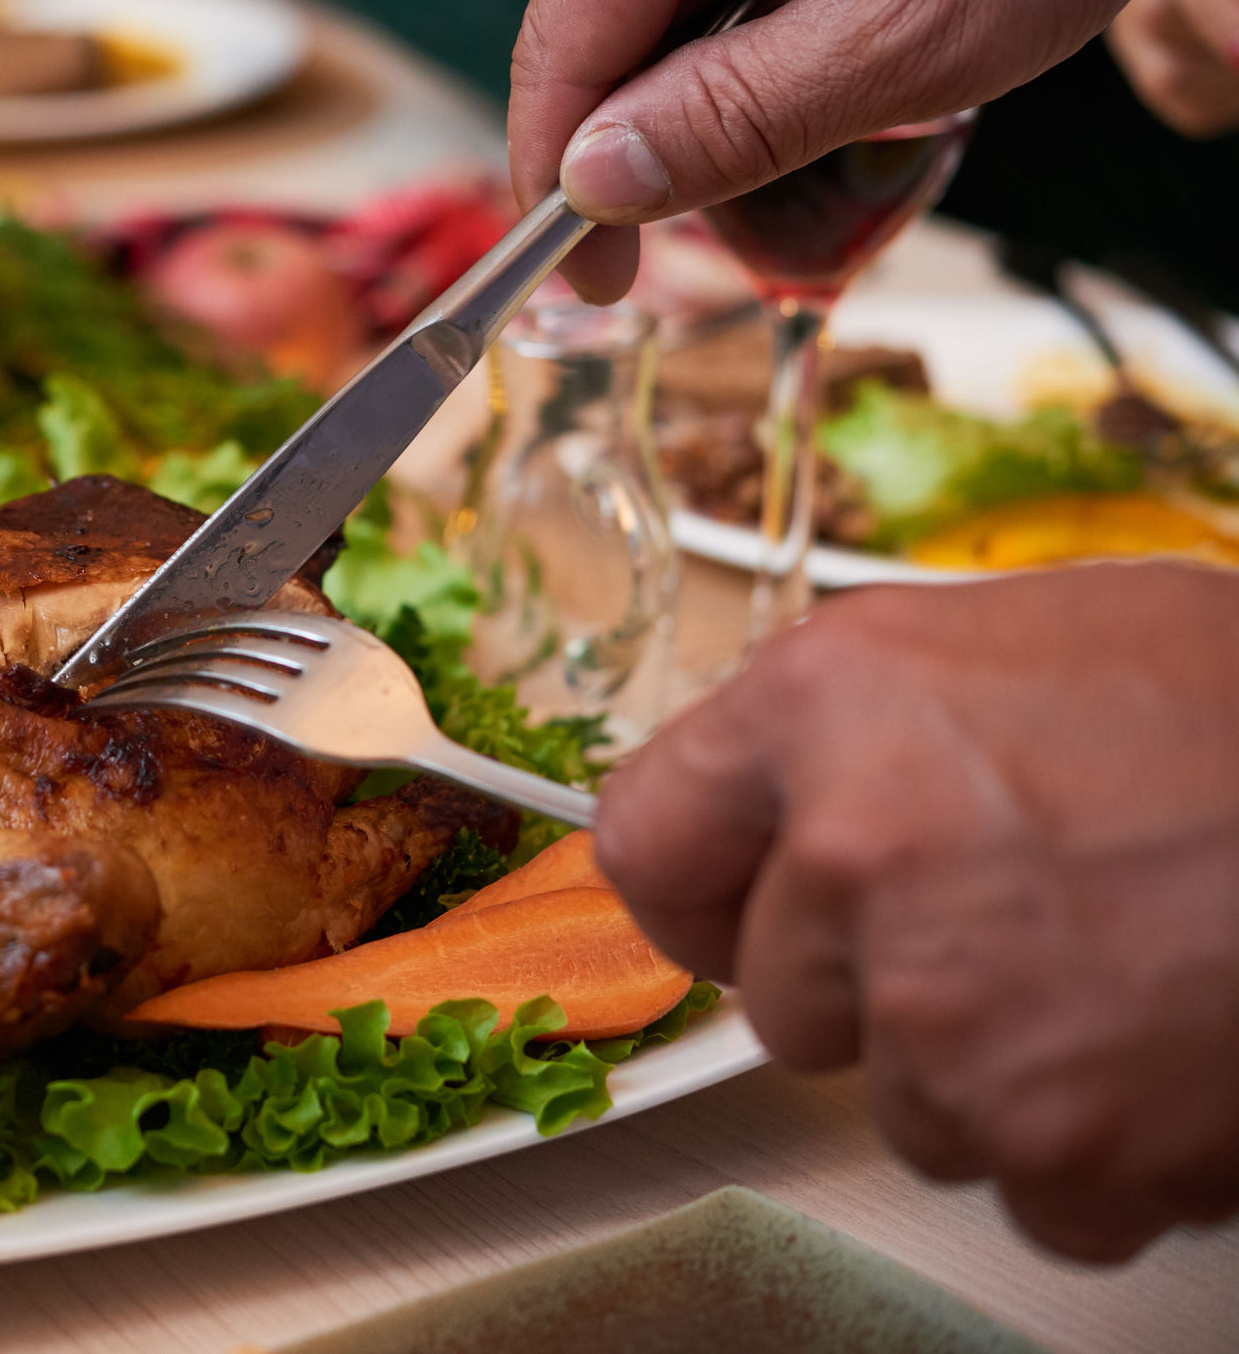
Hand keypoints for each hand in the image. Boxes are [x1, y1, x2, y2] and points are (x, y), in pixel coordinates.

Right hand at [510, 0, 1238, 301]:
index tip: (594, 285)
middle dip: (660, 132)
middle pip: (604, 23)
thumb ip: (732, 122)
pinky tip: (841, 39)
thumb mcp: (905, 38)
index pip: (559, 49)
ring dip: (721, 78)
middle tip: (747, 223)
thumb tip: (592, 185)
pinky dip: (758, 20)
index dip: (561, 187)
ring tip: (838, 103)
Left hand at [596, 564, 1238, 1260]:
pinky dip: (1092, 1150)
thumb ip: (861, 725)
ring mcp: (944, 1008)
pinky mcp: (1049, 1137)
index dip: (699, 892)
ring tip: (1115, 972)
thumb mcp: (1011, 638)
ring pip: (901, 1104)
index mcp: (824, 703)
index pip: (647, 841)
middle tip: (1017, 925)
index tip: (737, 913)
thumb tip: (777, 804)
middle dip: (878, 986)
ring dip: (990, 1069)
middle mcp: (853, 853)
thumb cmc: (1238, 709)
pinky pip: (1019, 1187)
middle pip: (782, 1000)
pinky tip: (1162, 1051)